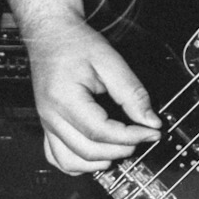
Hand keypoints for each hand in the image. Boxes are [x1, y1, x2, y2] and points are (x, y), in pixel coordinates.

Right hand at [27, 19, 161, 175]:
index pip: (101, 131)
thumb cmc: (75, 43)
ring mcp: (46, 123)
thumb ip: (131, 92)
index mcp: (65, 98)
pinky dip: (78, 164)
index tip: (151, 132)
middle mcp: (51, 116)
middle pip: (88, 150)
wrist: (50, 34)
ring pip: (71, 161)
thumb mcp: (110, 60)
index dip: (131, 136)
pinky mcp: (47, 126)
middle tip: (142, 136)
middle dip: (121, 149)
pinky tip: (96, 156)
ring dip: (100, 162)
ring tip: (121, 148)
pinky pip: (58, 158)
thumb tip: (150, 120)